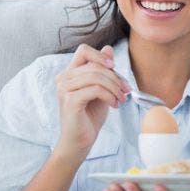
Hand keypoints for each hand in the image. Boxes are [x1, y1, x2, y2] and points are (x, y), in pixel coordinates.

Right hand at [54, 44, 129, 160]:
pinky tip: (114, 105)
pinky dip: (109, 96)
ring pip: (96, 76)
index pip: (83, 50)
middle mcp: (63, 78)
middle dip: (115, 77)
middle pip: (95, 65)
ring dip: (114, 87)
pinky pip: (95, 89)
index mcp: (69, 73)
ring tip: (121, 99)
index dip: (100, 55)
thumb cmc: (89, 117)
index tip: (114, 67)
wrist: (79, 142)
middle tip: (126, 90)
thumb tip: (108, 48)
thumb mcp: (100, 90)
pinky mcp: (70, 101)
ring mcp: (65, 89)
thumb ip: (102, 71)